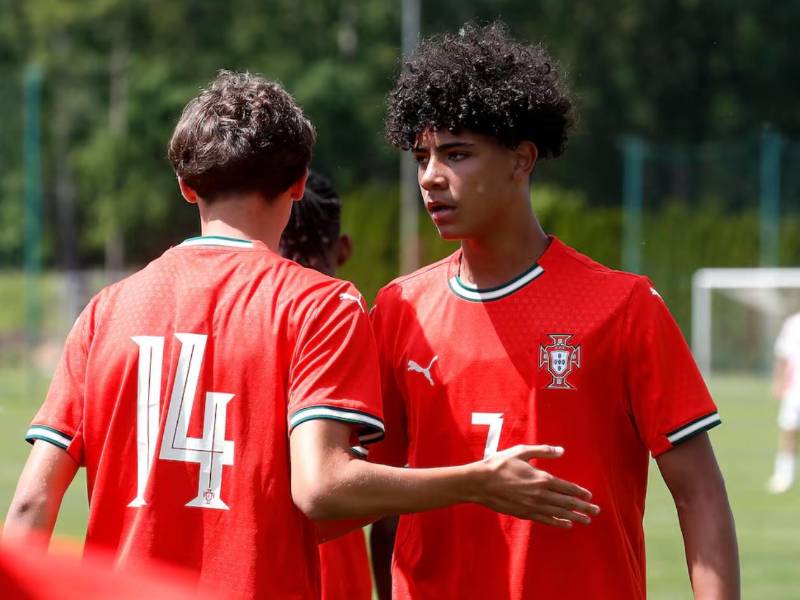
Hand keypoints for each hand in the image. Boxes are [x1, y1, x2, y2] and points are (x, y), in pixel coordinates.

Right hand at [470, 444, 599, 527]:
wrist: (480, 483)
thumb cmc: (499, 464)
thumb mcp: (521, 451)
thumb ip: (542, 451)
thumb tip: (561, 451)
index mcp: (541, 478)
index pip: (567, 487)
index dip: (580, 492)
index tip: (590, 496)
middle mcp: (540, 494)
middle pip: (567, 502)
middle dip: (583, 507)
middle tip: (596, 512)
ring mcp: (533, 506)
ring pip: (558, 512)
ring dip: (574, 517)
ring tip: (586, 521)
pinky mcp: (525, 513)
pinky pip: (546, 519)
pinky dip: (558, 522)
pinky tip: (567, 524)